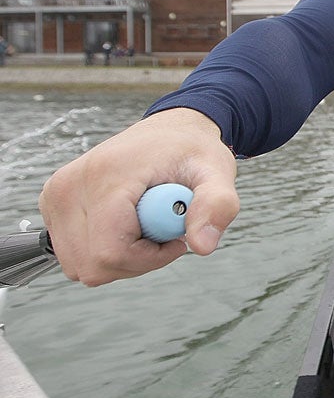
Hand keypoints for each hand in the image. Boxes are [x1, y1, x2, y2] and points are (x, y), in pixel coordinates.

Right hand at [38, 108, 238, 285]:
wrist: (169, 131)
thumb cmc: (192, 151)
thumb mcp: (217, 171)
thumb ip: (217, 206)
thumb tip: (203, 246)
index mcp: (106, 176)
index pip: (110, 252)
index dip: (149, 258)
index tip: (176, 239)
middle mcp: (69, 186)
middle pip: (92, 266)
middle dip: (137, 260)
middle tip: (163, 228)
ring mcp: (55, 197)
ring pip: (82, 266)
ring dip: (121, 257)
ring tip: (146, 222)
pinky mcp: (52, 205)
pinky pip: (75, 255)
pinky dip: (104, 249)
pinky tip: (127, 223)